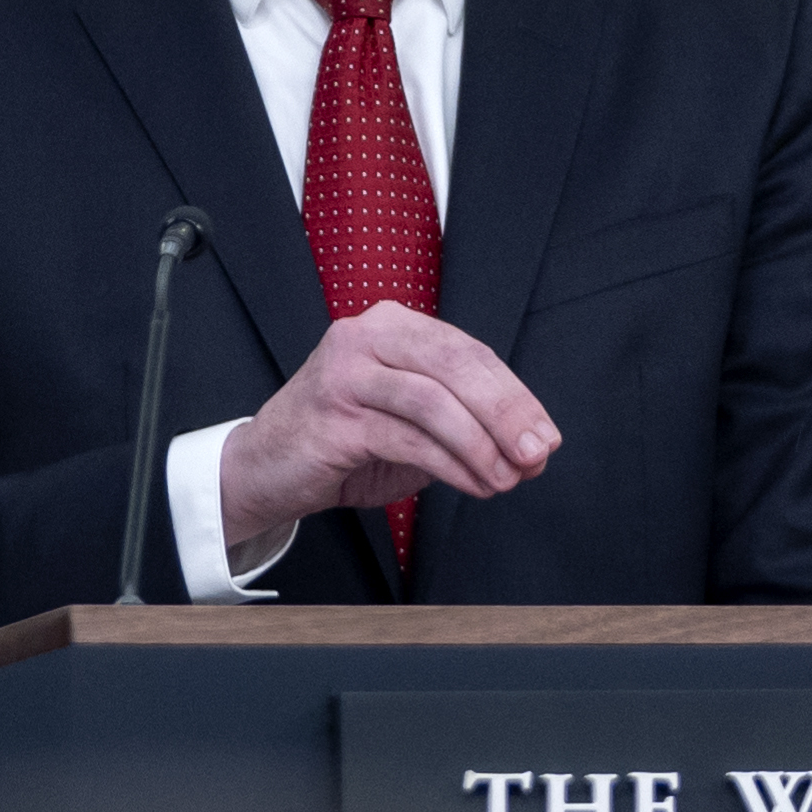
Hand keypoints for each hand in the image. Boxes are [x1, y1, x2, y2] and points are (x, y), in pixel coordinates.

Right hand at [219, 302, 558, 542]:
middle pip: (454, 363)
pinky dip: (450, 465)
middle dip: (505, 412)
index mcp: (391, 327)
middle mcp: (365, 337)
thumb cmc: (342, 441)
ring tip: (505, 479)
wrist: (266, 468)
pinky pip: (407, 438)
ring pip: (432, 400)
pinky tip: (473, 484)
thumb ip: (463, 426)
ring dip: (480, 445)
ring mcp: (345, 373)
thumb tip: (529, 449)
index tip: (545, 435)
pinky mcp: (333, 416)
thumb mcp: (411, 423)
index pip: (467, 351)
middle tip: (535, 453)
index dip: (514, 394)